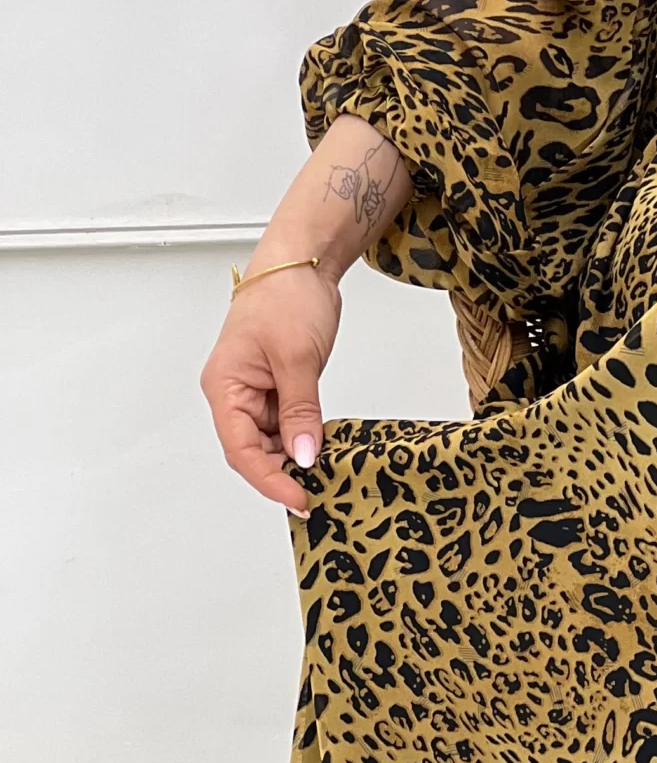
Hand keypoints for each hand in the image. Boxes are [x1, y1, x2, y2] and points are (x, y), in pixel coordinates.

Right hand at [200, 263, 343, 513]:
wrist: (300, 265)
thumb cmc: (285, 297)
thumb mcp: (298, 358)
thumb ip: (301, 411)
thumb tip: (305, 453)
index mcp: (225, 386)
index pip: (241, 449)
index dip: (269, 479)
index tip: (299, 498)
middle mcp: (234, 393)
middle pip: (252, 450)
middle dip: (282, 472)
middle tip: (317, 491)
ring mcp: (256, 390)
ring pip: (270, 440)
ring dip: (294, 455)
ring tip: (325, 471)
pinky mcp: (277, 385)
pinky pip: (286, 423)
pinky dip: (304, 436)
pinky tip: (324, 445)